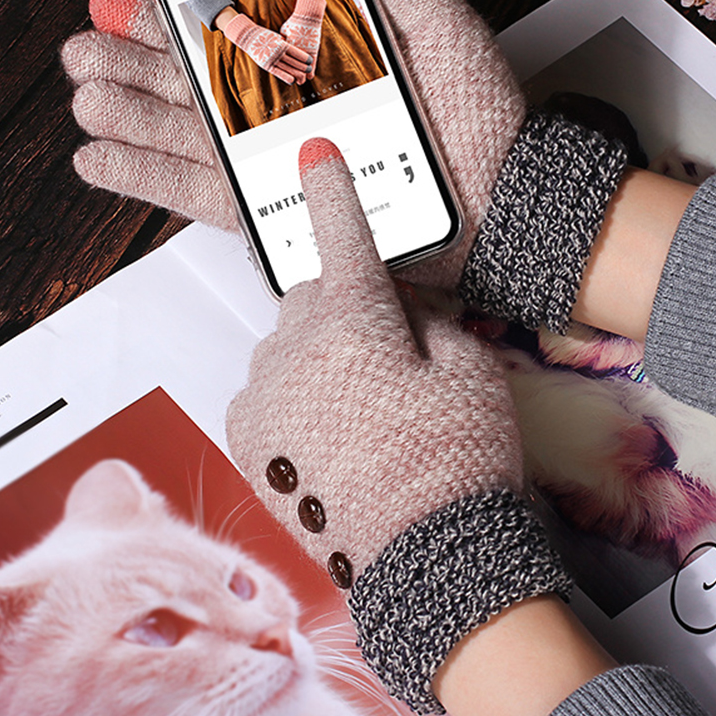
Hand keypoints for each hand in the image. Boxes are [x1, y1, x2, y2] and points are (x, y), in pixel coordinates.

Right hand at [61, 0, 526, 267]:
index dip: (176, 2)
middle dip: (134, 55)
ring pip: (187, 130)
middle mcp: (291, 99)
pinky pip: (202, 192)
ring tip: (84, 91)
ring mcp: (280, 153)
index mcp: (320, 48)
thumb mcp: (437, 25)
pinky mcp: (278, 204)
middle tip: (86, 42)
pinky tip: (102, 158)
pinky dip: (148, 176)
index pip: (234, 19)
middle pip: (196, 74)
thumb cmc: (481, 119)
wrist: (501, 207)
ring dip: (129, 109)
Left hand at [225, 138, 568, 713]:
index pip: (341, 232)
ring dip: (316, 358)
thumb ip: (425, 318)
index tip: (314, 155)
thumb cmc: (458, 460)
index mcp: (353, 319)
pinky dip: (290, 398)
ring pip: (285, 346)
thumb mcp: (470, 368)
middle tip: (388, 353)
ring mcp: (262, 398)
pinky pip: (264, 392)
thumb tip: (396, 306)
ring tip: (364, 412)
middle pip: (313, 296)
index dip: (331, 188)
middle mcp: (293, 350)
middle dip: (344, 309)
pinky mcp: (246, 441)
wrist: (428, 561)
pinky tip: (329, 435)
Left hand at [279, 0, 326, 75]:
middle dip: (294, 76)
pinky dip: (311, 70)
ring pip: (303, 67)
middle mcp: (295, 51)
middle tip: (295, 82)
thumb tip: (279, 46)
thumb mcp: (284, 32)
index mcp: (286, 47)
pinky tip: (310, 76)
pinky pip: (313, 63)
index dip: (285, 71)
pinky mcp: (313, 50)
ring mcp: (305, 51)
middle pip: (294, 68)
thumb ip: (282, 41)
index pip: (284, 63)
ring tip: (302, 82)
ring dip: (303, 75)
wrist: (307, 16)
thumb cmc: (293, 23)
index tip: (286, 76)